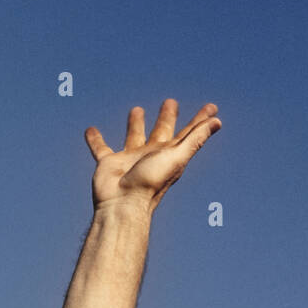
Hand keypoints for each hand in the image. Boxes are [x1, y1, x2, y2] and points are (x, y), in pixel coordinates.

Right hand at [85, 98, 221, 211]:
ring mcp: (130, 160)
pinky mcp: (108, 164)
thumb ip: (195, 139)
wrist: (123, 205)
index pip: (189, 133)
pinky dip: (95, 140)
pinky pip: (100, 148)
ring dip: (135, 124)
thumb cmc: (151, 182)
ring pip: (133, 137)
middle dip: (167, 117)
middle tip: (171, 102)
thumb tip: (217, 121)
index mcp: (170, 154)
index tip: (212, 107)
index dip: (201, 120)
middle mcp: (151, 156)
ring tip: (137, 110)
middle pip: (161, 132)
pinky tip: (91, 130)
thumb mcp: (177, 157)